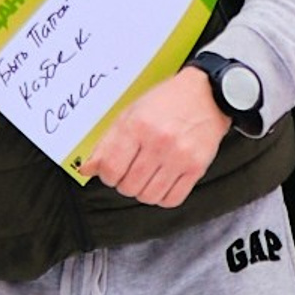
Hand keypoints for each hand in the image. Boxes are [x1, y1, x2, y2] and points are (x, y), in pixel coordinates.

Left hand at [84, 66, 228, 207]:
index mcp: (137, 125)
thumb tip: (87, 170)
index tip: (111, 171)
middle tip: (130, 172)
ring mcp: (179, 156)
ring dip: (143, 191)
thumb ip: (107, 143)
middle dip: (124, 183)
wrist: (207, 94)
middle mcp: (159, 142)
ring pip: (148, 196)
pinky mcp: (197, 167)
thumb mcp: (130, 113)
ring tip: (146, 177)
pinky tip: (162, 183)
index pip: (110, 168)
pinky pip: (172, 199)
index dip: (106, 175)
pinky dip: (162, 198)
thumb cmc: (166, 102)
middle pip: (128, 186)